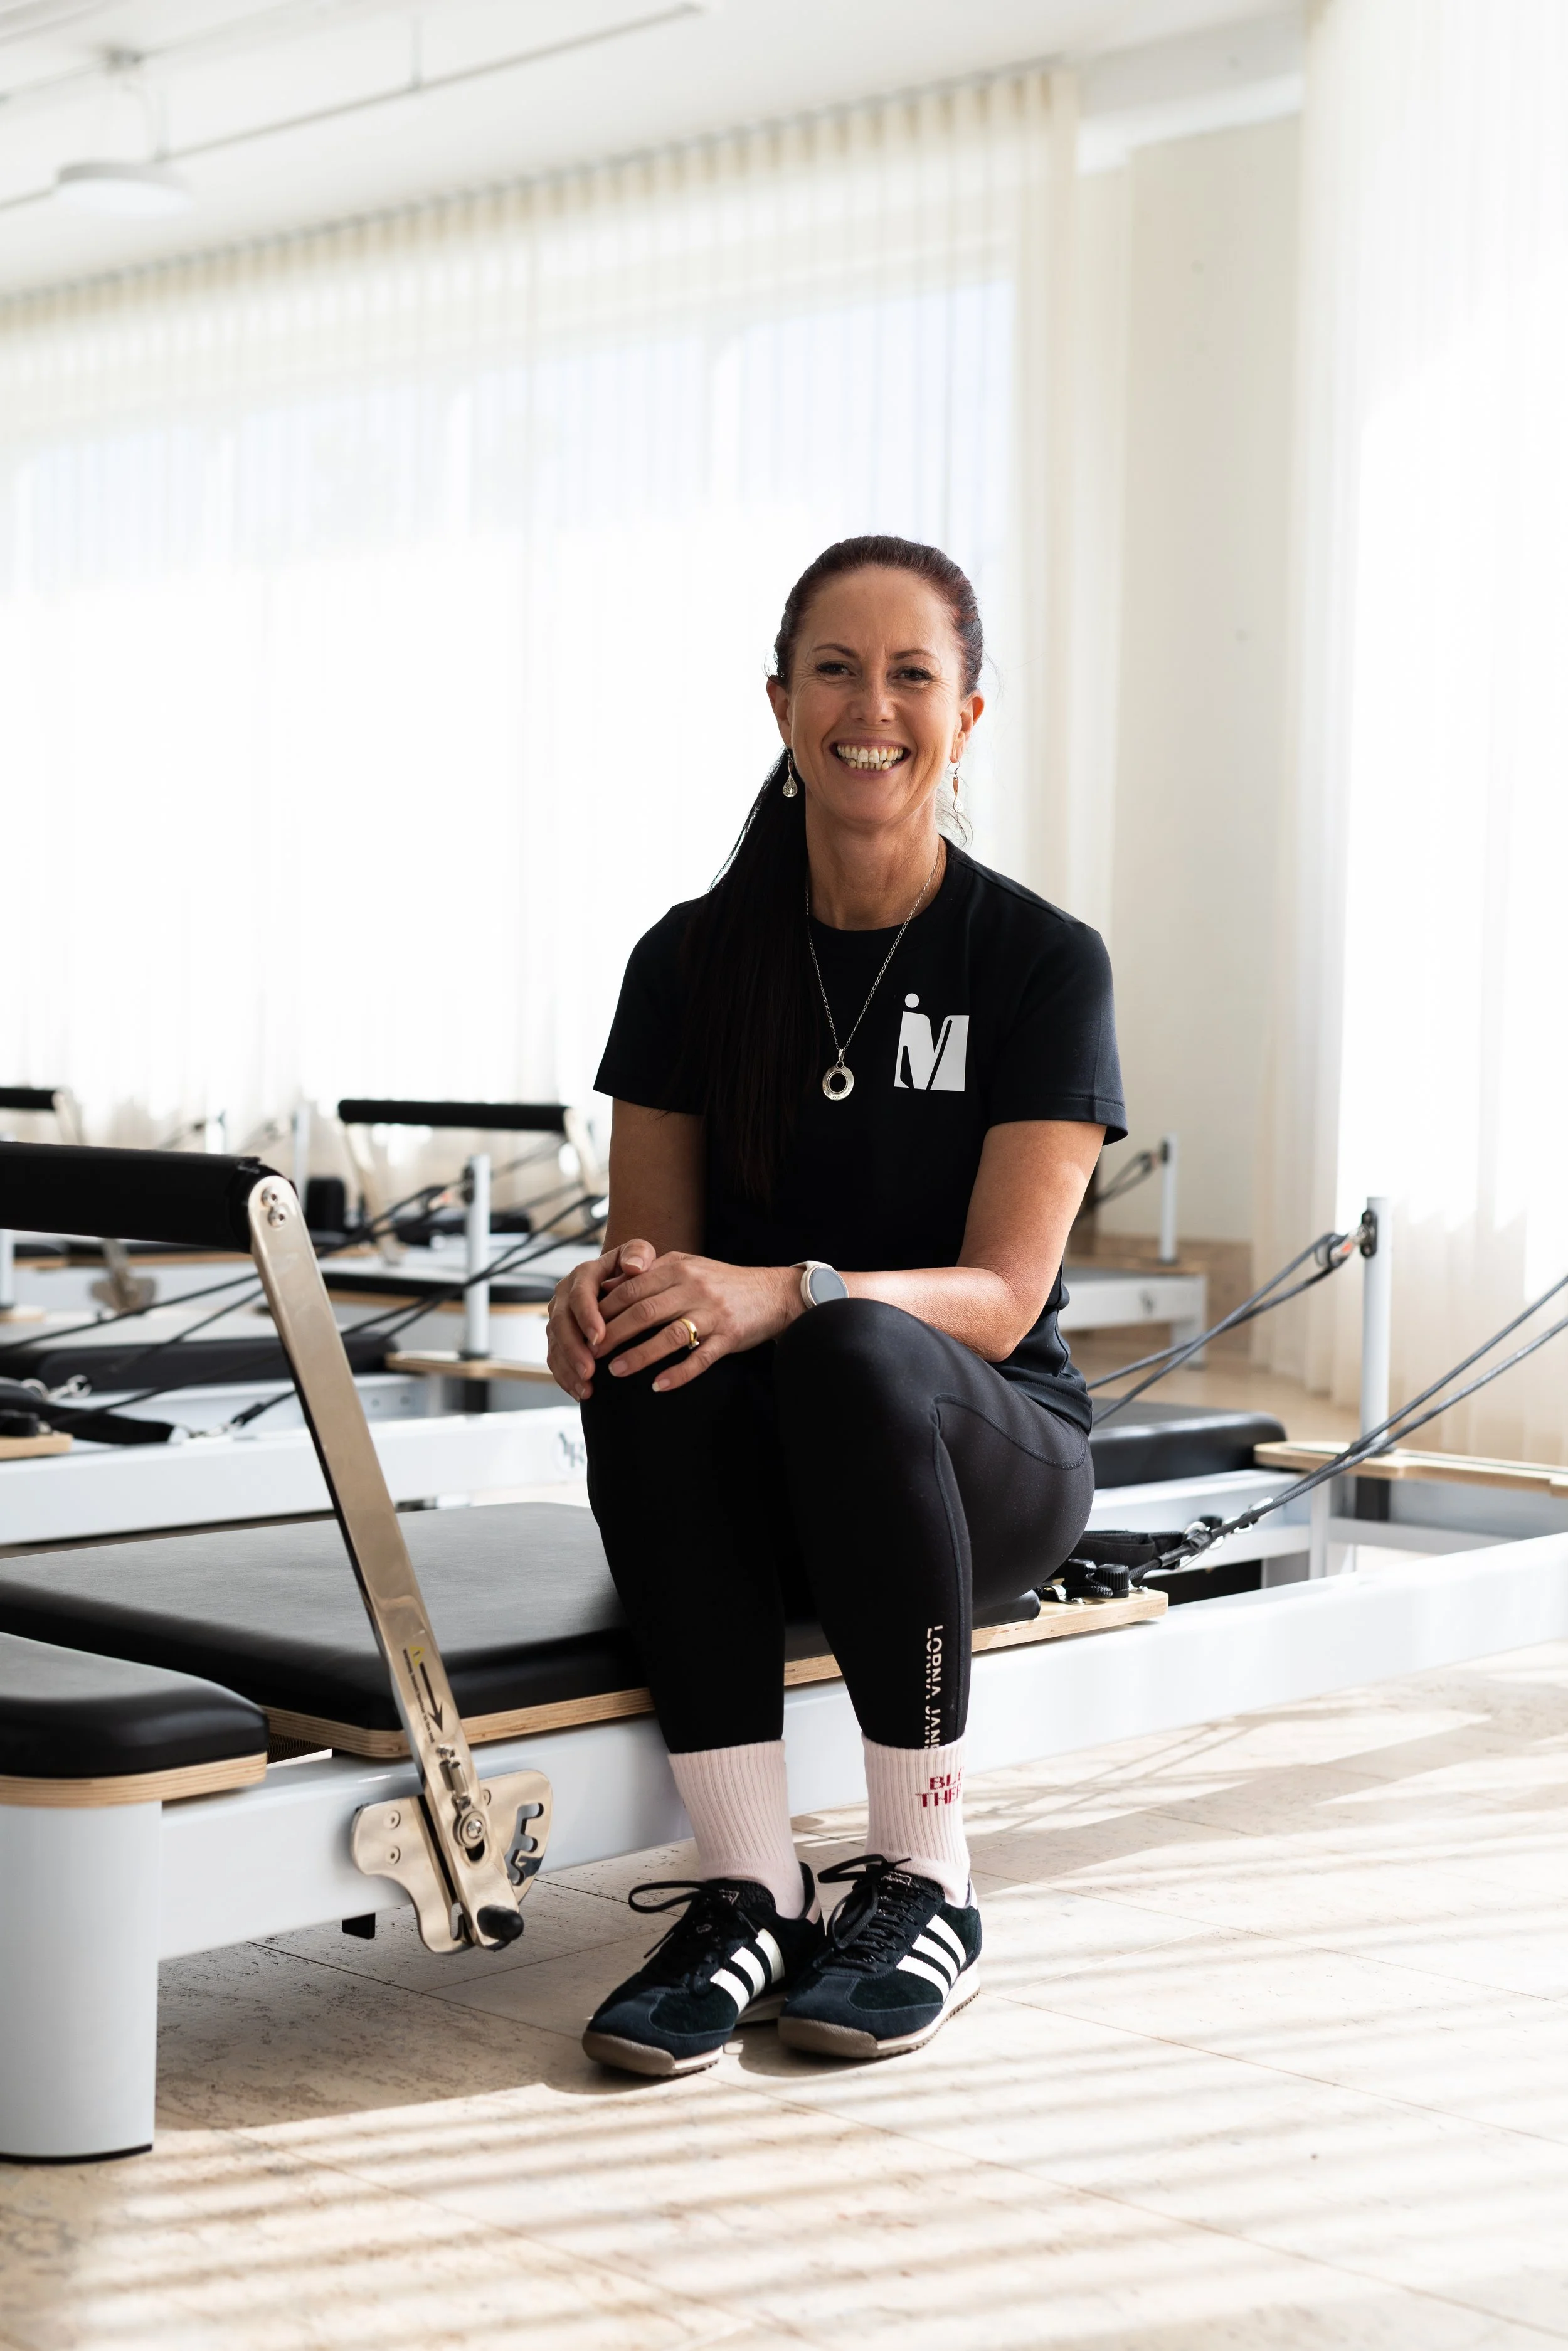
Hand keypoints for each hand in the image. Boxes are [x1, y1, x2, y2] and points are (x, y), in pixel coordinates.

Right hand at [546, 1239, 656, 1400]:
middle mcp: (565, 1296)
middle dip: (574, 1348)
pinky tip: (581, 1393)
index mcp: (583, 1275)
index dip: (587, 1316)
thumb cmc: (633, 1269)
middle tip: (589, 1369)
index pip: (580, 1295)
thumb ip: (638, 1253)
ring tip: (586, 1387)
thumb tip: (634, 1266)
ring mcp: (559, 1318)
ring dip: (568, 1368)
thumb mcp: (638, 1254)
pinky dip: (566, 1377)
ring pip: (555, 1344)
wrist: (620, 1280)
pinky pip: (556, 1359)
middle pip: (561, 1323)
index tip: (599, 1337)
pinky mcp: (559, 1338)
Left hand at [596, 1251, 799, 1391]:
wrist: (773, 1293)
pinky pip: (701, 1358)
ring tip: (616, 1371)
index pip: (631, 1288)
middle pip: (644, 1312)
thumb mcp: (687, 1265)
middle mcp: (693, 1288)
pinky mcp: (730, 1337)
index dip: (604, 1309)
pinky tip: (659, 1386)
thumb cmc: (722, 1282)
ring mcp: (712, 1313)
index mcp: (678, 1268)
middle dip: (612, 1334)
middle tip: (590, 1354)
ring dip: (640, 1355)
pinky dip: (679, 1373)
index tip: (583, 1328)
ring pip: (670, 1336)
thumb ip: (652, 1272)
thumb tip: (609, 1285)